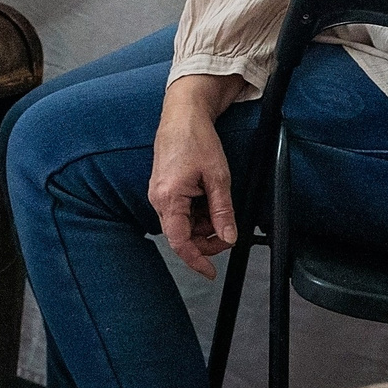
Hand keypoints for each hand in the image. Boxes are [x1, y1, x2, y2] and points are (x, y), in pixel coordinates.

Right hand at [149, 74, 242, 277]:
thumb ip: (222, 212)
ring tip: (220, 208)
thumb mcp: (218, 178)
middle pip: (181, 235)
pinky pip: (179, 211)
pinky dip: (197, 213)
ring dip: (203, 225)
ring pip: (182, 224)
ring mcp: (159, 193)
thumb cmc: (196, 139)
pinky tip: (209, 200)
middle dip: (205, 240)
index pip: (179, 242)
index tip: (211, 272)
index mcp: (169, 198)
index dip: (196, 261)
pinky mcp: (163, 188)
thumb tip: (228, 237)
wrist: (183, 114)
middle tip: (228, 234)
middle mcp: (158, 198)